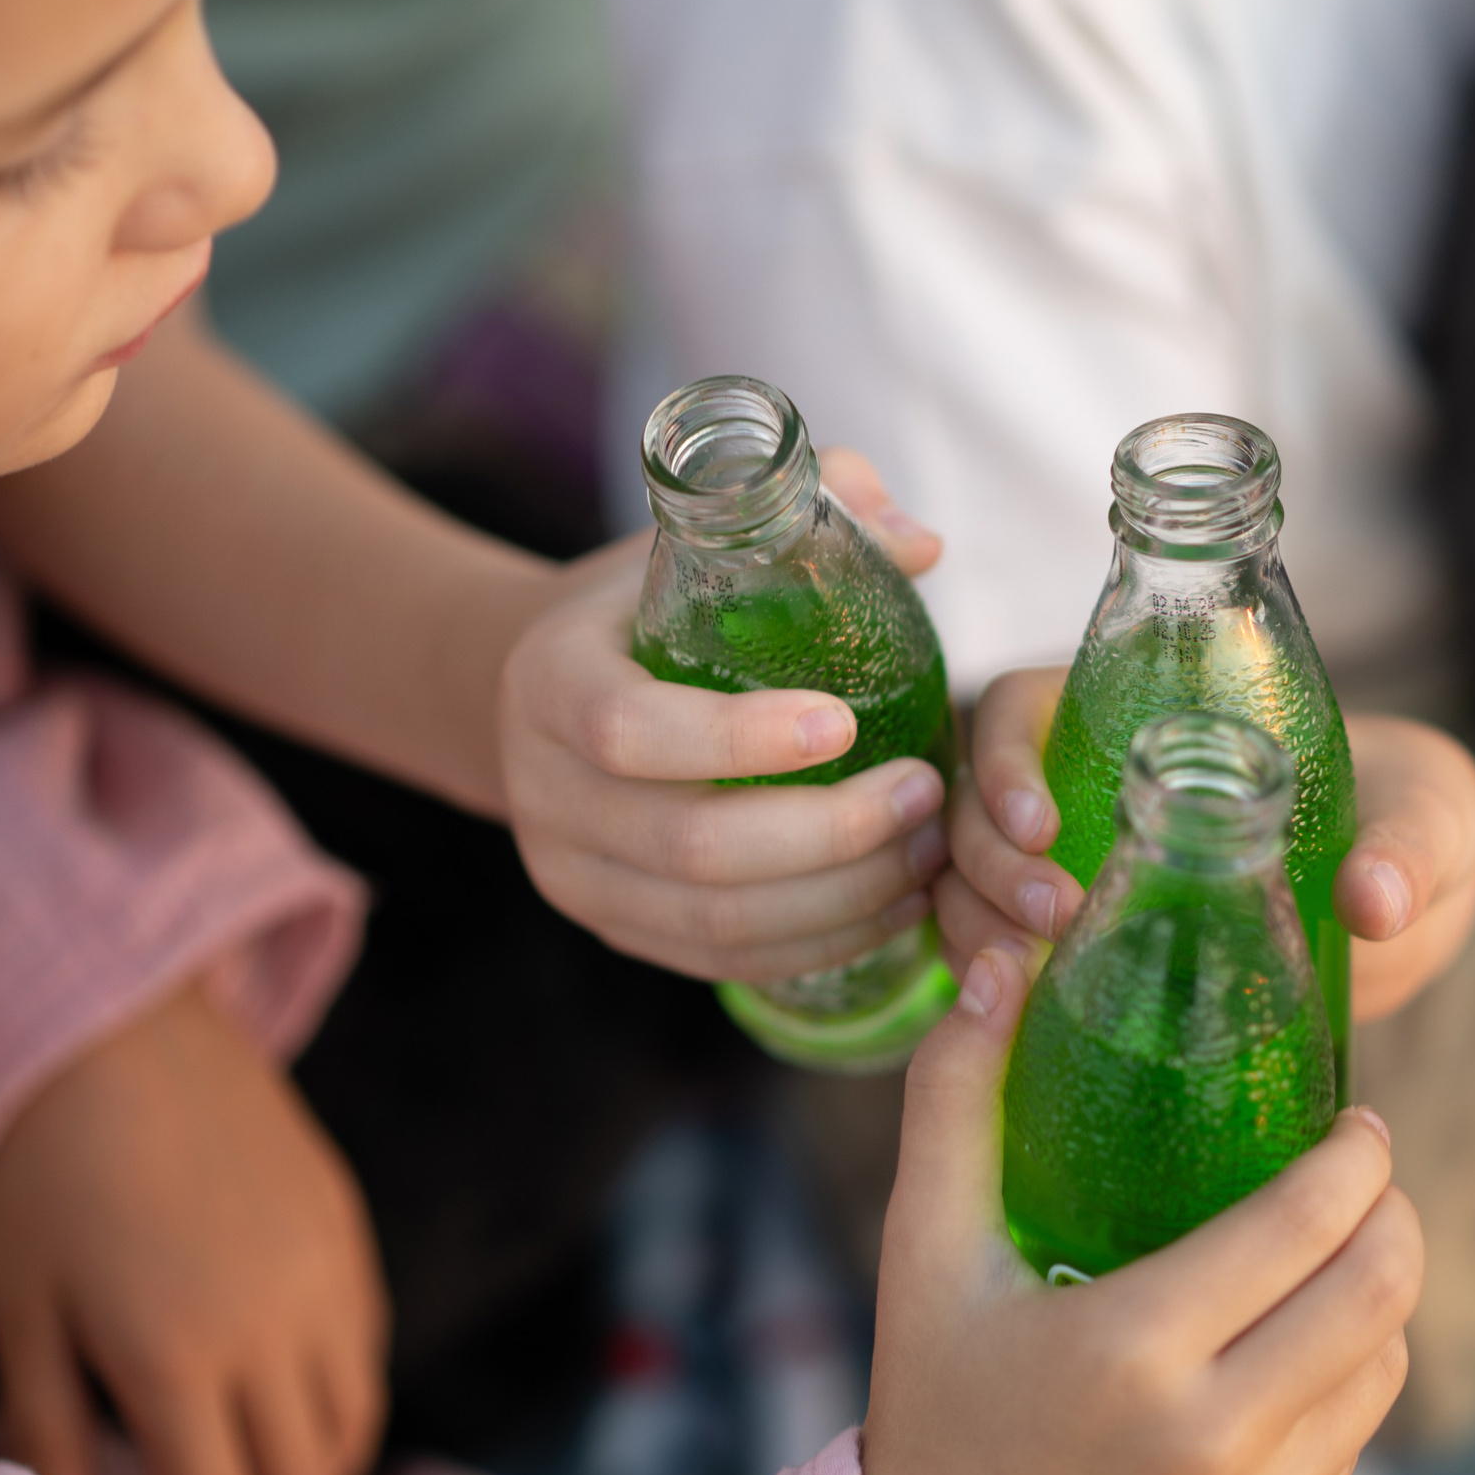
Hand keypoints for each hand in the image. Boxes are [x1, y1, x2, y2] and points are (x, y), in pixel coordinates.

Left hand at [0, 983, 387, 1474]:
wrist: (121, 1025)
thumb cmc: (45, 1171)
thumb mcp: (24, 1309)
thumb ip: (53, 1430)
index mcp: (178, 1357)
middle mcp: (272, 1326)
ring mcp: (323, 1273)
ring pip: (352, 1419)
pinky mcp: (346, 1227)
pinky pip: (367, 1346)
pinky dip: (348, 1406)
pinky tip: (311, 1422)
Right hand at [499, 450, 952, 982]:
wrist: (549, 693)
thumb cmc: (644, 606)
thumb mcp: (699, 542)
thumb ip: (814, 512)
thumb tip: (922, 545)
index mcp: (550, 682)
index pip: (628, 730)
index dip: (738, 738)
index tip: (845, 722)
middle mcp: (544, 792)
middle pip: (690, 848)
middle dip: (829, 835)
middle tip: (925, 793)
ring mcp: (575, 876)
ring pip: (717, 924)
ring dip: (842, 899)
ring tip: (930, 852)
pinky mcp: (617, 931)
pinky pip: (725, 962)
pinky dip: (821, 942)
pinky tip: (896, 905)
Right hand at [863, 945, 1421, 1474]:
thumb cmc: (935, 1405)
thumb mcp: (925, 1251)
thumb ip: (956, 1097)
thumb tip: (995, 962)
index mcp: (1131, 1350)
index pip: (1309, 1223)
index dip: (1357, 1157)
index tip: (1356, 1124)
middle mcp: (1213, 1445)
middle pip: (1382, 1294)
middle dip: (1393, 1217)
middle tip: (1363, 1181)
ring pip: (1385, 1371)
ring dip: (1376, 1301)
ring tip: (1328, 1263)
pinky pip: (1355, 1451)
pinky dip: (1342, 1391)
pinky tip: (1289, 1360)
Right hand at [937, 667, 1474, 1017]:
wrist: (1408, 894)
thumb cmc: (1410, 815)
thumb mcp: (1429, 813)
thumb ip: (1411, 847)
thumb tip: (1372, 904)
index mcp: (1136, 710)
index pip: (1016, 709)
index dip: (1003, 761)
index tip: (1043, 827)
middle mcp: (1077, 782)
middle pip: (971, 806)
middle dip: (993, 864)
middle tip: (1060, 922)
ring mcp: (1066, 865)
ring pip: (964, 884)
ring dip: (978, 929)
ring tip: (1036, 984)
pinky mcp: (1077, 945)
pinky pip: (994, 957)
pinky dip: (990, 989)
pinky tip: (1024, 1023)